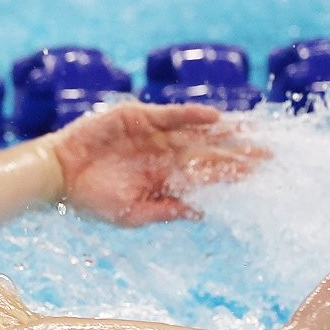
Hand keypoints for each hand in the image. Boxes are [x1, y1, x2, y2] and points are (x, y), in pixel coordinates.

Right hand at [48, 103, 268, 225]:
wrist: (57, 175)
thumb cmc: (91, 200)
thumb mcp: (131, 214)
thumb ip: (166, 211)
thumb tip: (202, 213)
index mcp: (165, 178)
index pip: (206, 175)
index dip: (233, 174)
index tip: (262, 175)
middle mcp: (164, 154)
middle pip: (210, 151)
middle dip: (239, 152)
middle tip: (271, 155)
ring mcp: (152, 134)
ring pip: (197, 131)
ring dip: (224, 131)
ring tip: (254, 132)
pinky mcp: (137, 116)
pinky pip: (170, 115)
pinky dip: (191, 115)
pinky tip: (214, 118)